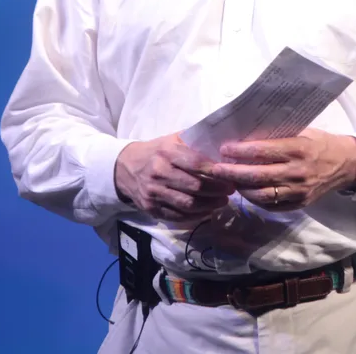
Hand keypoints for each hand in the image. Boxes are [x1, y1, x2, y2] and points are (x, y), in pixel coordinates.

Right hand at [114, 134, 233, 223]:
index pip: (195, 164)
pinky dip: (194, 216)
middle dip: (216, 190)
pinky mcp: (151, 208)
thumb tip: (220, 145)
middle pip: (194, 186)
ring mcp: (154, 192)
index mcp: (167, 153)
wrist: (125, 167)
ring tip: (222, 202)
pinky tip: (206, 211)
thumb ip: (193, 142)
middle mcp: (159, 172)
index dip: (215, 172)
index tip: (229, 175)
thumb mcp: (171, 140)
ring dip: (209, 205)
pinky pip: (176, 215)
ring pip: (187, 204)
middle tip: (230, 191)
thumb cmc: (156, 151)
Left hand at [211, 129, 355, 211]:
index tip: (224, 148)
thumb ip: (278, 135)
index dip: (240, 151)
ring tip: (228, 182)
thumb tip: (246, 134)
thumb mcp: (301, 131)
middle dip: (232, 173)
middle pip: (257, 176)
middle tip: (215, 169)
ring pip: (262, 195)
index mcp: (297, 148)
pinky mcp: (299, 204)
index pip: (262, 151)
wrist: (346, 164)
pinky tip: (245, 192)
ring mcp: (298, 191)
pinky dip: (255, 200)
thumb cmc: (319, 142)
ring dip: (241, 189)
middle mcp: (297, 171)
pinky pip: (271, 206)